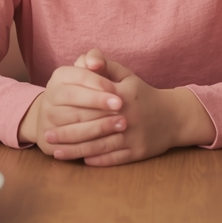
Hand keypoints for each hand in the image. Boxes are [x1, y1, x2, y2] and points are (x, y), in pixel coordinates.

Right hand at [17, 63, 124, 154]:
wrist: (58, 118)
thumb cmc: (85, 91)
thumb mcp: (91, 74)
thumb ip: (96, 60)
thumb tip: (95, 62)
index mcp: (59, 77)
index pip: (80, 77)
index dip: (99, 84)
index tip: (118, 91)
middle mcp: (49, 96)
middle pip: (74, 99)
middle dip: (98, 103)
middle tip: (121, 108)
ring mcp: (46, 120)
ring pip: (72, 122)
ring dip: (98, 125)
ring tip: (120, 124)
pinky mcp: (47, 142)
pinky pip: (69, 145)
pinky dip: (89, 145)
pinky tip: (107, 143)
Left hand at [41, 49, 213, 166]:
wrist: (174, 116)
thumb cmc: (143, 93)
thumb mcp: (127, 75)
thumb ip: (104, 65)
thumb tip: (85, 61)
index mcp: (123, 95)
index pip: (92, 103)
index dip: (71, 110)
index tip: (51, 115)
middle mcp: (128, 116)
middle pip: (93, 127)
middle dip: (68, 134)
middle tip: (48, 137)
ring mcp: (134, 136)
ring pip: (101, 146)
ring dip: (77, 151)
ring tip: (58, 153)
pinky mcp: (139, 152)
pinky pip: (114, 158)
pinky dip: (96, 160)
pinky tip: (81, 160)